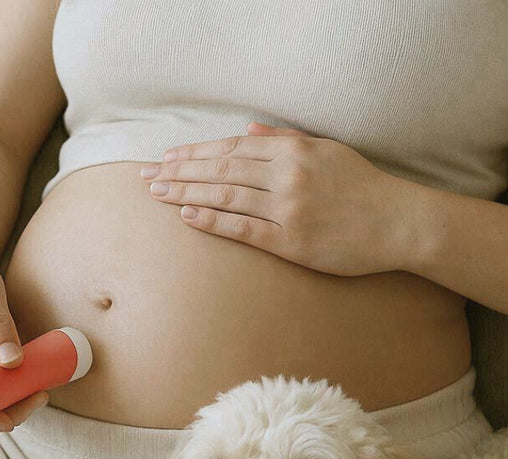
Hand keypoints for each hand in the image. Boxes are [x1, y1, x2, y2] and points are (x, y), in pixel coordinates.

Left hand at [140, 122, 414, 276]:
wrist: (399, 223)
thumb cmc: (362, 187)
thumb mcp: (327, 151)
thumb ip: (286, 139)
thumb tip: (248, 130)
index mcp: (293, 151)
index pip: (231, 149)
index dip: (194, 153)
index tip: (166, 158)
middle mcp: (287, 175)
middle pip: (220, 170)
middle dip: (179, 172)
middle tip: (146, 177)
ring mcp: (287, 209)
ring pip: (225, 196)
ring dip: (187, 193)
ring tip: (157, 194)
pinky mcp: (291, 241)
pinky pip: (243, 229)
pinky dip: (213, 221)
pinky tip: (187, 215)